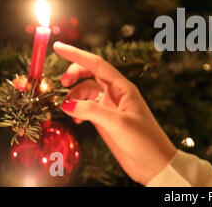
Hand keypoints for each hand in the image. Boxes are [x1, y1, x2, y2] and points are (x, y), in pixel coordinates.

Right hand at [53, 41, 176, 185]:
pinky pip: (87, 108)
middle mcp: (116, 94)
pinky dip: (78, 110)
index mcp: (123, 88)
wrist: (154, 163)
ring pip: (86, 92)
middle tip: (60, 83)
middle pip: (90, 75)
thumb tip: (67, 103)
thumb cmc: (143, 141)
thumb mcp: (118, 124)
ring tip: (66, 108)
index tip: (58, 47)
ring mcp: (110, 107)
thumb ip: (92, 112)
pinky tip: (76, 120)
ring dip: (74, 96)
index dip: (77, 55)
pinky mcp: (106, 120)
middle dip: (74, 75)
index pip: (97, 64)